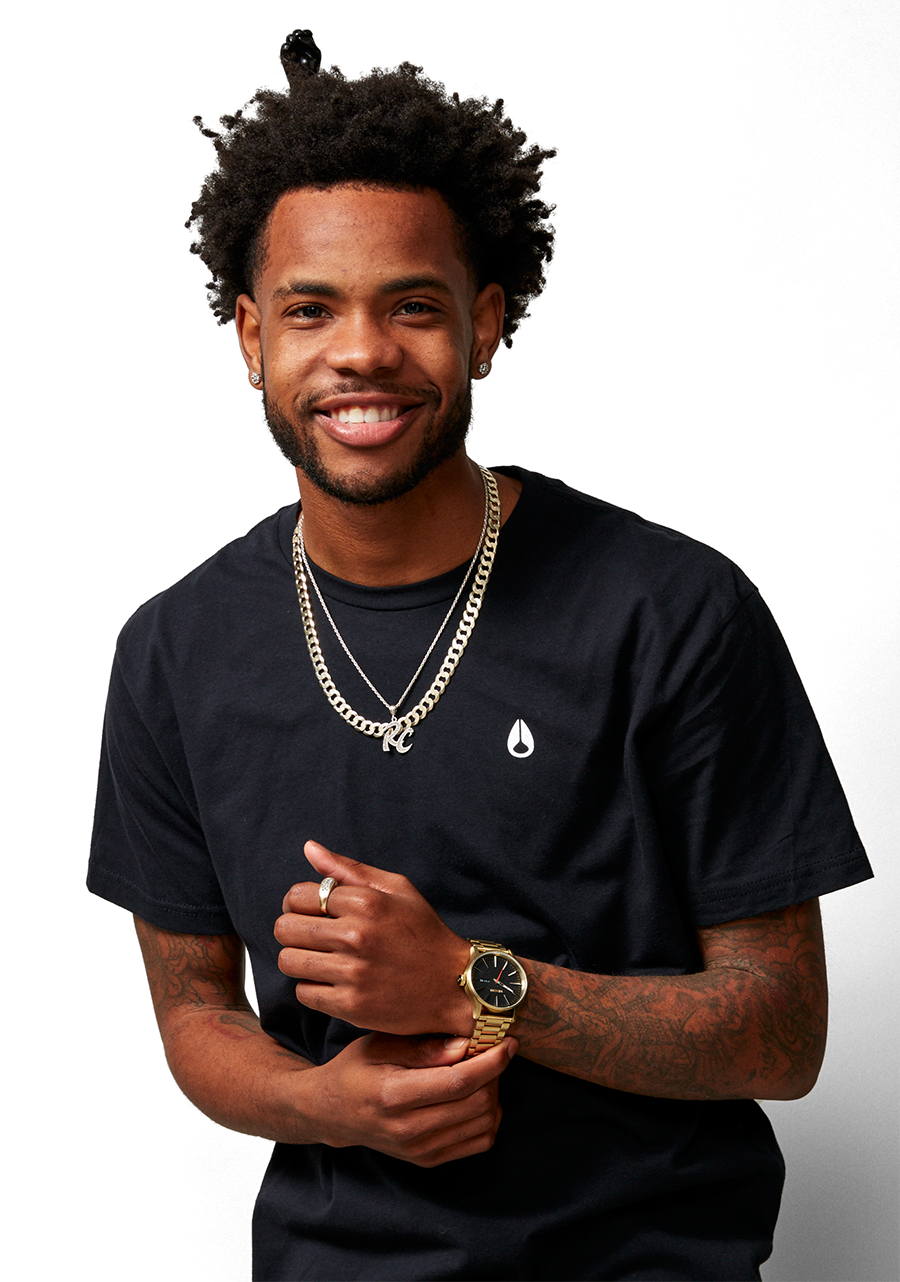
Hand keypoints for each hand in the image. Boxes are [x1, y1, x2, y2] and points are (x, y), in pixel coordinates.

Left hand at [275, 841, 473, 1035]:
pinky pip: (304, 993)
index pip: (297, 896)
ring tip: (320, 958)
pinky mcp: (351, 1005)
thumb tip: (308, 848)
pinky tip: (333, 981)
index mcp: (366, 902)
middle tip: (311, 936)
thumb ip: (348, 869)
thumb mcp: (396, 889)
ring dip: (299, 960)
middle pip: (285, 929)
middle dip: (293, 930)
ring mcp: (353, 973)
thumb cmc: (424, 933)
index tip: (311, 912)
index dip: (298, 904)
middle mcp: (357, 936)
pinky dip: (313, 987)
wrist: (454, 986)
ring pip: (289, 962)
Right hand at [312, 1032, 514, 1166]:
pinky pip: (478, 1142)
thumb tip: (465, 1046)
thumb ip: (423, 1048)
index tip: (508, 1042)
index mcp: (394, 1096)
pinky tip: (475, 1096)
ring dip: (493, 1094)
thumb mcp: (379, 1045)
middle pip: (477, 1104)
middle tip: (489, 1052)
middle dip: (494, 1074)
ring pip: (484, 1125)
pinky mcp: (428, 1160)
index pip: (458, 1082)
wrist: (332, 1112)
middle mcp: (408, 1130)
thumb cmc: (356, 1070)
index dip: (491, 1062)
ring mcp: (419, 1150)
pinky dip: (488, 1117)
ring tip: (480, 1072)